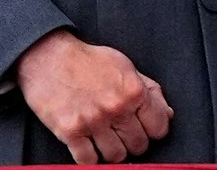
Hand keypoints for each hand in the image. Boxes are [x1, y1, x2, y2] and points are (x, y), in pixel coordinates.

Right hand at [16, 30, 172, 163]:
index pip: (159, 128)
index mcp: (133, 91)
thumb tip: (167, 113)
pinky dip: (90, 158)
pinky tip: (89, 147)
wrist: (49, 58)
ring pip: (116, 157)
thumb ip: (149, 90)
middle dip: (133, 142)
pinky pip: (88, 161)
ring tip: (106, 140)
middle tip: (123, 134)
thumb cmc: (87, 61)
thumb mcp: (126, 67)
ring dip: (112, 152)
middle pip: (138, 145)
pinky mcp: (69, 131)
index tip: (145, 129)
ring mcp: (93, 121)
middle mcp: (116, 108)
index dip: (153, 130)